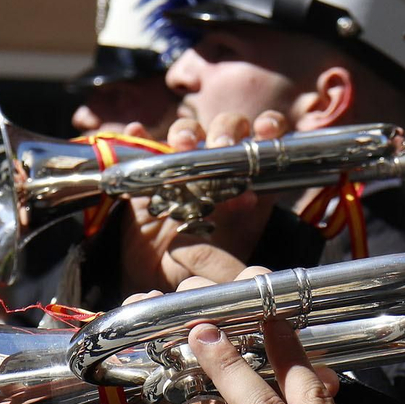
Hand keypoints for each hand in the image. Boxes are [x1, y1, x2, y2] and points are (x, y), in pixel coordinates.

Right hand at [118, 111, 287, 291]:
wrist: (157, 275)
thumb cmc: (200, 265)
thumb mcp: (218, 265)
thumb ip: (230, 262)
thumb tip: (245, 238)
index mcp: (246, 181)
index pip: (264, 142)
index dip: (268, 128)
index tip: (266, 131)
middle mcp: (215, 166)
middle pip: (226, 129)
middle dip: (225, 132)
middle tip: (221, 147)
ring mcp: (180, 166)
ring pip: (188, 132)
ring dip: (187, 132)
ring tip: (182, 144)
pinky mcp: (147, 173)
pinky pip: (140, 147)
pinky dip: (138, 138)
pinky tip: (136, 132)